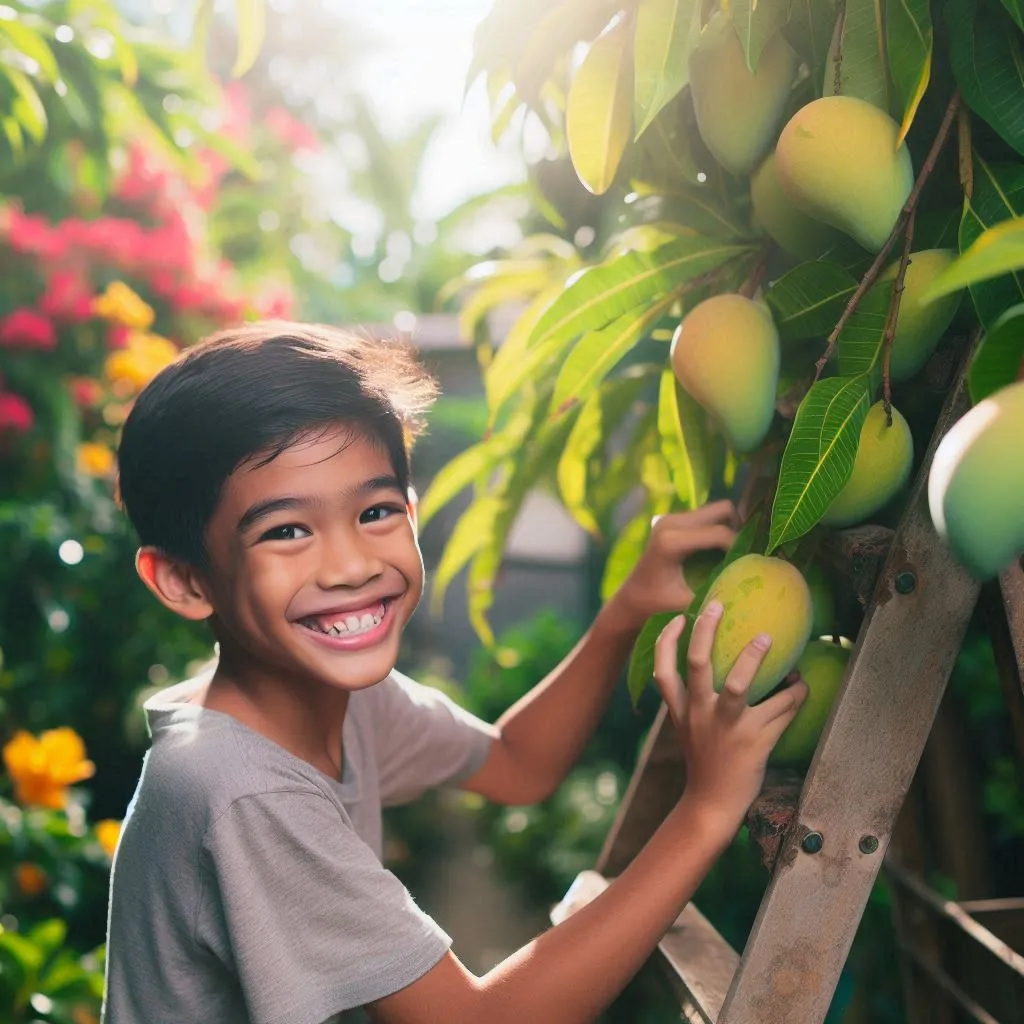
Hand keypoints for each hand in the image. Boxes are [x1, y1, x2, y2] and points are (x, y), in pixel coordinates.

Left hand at [608, 500, 739, 629]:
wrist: (630, 600)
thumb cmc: (655, 606)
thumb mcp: (688, 603)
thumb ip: (716, 591)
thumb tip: (750, 585)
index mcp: (672, 541)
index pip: (720, 533)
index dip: (740, 547)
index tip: (749, 564)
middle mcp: (671, 522)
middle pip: (723, 510)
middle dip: (739, 529)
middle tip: (746, 552)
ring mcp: (671, 518)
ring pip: (716, 511)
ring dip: (729, 528)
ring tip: (736, 553)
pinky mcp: (672, 520)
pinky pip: (706, 517)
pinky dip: (718, 530)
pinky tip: (721, 551)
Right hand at [653, 603, 807, 830]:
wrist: (712, 804)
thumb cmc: (703, 761)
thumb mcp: (686, 728)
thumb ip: (689, 701)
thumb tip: (706, 666)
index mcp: (682, 711)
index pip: (663, 669)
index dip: (668, 640)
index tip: (681, 617)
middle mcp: (701, 715)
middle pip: (699, 663)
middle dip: (707, 630)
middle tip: (718, 605)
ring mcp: (728, 728)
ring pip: (740, 685)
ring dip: (754, 658)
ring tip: (767, 638)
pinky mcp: (755, 742)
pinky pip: (779, 710)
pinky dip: (795, 694)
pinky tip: (802, 685)